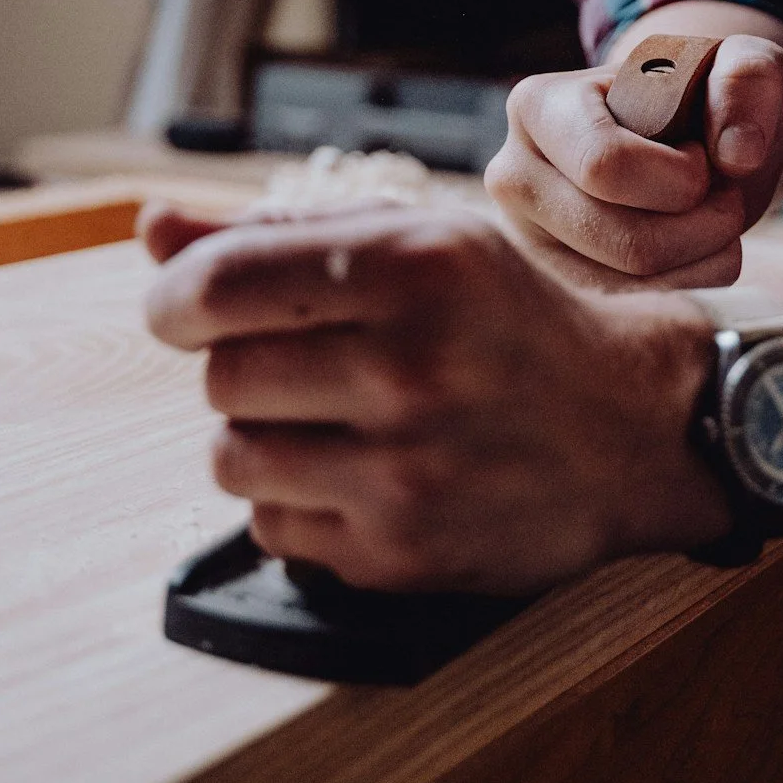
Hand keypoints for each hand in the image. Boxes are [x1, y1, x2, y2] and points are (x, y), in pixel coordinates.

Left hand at [140, 202, 727, 594]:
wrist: (632, 428)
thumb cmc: (507, 320)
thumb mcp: (415, 243)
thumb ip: (274, 233)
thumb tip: (150, 229)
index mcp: (411, 265)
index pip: (214, 285)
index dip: (175, 299)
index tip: (186, 310)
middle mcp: (409, 366)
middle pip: (220, 376)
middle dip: (244, 367)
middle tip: (310, 363)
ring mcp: (406, 470)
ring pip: (231, 458)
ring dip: (261, 438)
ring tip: (334, 420)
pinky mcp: (401, 554)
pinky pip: (272, 529)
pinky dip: (297, 503)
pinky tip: (361, 475)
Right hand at [485, 33, 782, 288]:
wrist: (681, 136)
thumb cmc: (703, 95)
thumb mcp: (738, 64)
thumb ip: (748, 80)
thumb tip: (738, 153)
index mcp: (538, 105)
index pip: (605, 167)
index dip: (680, 177)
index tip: (702, 155)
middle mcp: (514, 177)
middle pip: (621, 241)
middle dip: (702, 228)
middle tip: (725, 197)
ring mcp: (529, 239)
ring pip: (628, 287)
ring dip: (702, 259)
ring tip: (714, 220)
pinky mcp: (558, 284)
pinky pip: (631, 312)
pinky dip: (688, 286)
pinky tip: (700, 250)